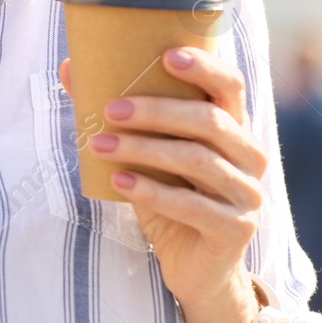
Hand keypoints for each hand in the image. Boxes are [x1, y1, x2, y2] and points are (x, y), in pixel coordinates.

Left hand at [59, 49, 263, 322]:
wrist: (194, 267)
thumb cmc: (169, 196)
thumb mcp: (145, 153)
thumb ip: (118, 114)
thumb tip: (72, 66)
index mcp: (233, 128)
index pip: (230, 86)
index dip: (204, 67)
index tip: (165, 55)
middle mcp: (250, 157)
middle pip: (210, 121)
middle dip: (156, 111)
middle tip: (111, 108)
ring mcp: (248, 195)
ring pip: (198, 160)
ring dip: (144, 149)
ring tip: (99, 144)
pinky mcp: (236, 230)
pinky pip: (193, 206)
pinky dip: (152, 191)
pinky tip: (120, 182)